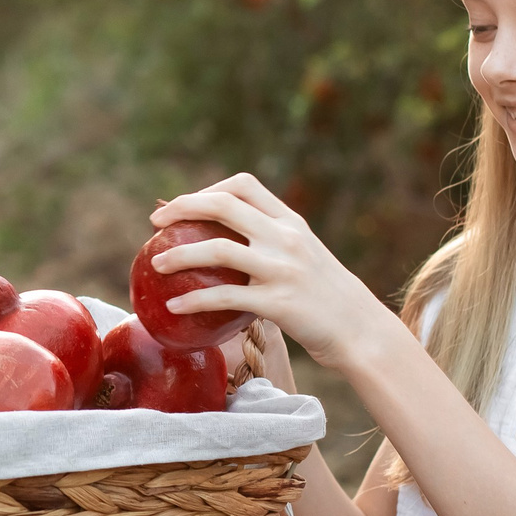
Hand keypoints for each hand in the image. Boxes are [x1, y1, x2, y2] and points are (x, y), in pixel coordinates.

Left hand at [151, 173, 397, 371]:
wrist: (360, 331)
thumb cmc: (327, 298)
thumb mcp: (305, 256)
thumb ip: (273, 244)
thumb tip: (226, 245)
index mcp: (291, 222)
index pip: (244, 185)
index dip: (208, 189)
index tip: (184, 205)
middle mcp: (286, 238)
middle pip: (224, 206)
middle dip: (183, 207)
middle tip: (156, 223)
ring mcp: (282, 269)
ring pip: (218, 249)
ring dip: (179, 255)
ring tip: (155, 264)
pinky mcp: (277, 302)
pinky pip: (224, 297)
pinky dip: (193, 300)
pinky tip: (173, 307)